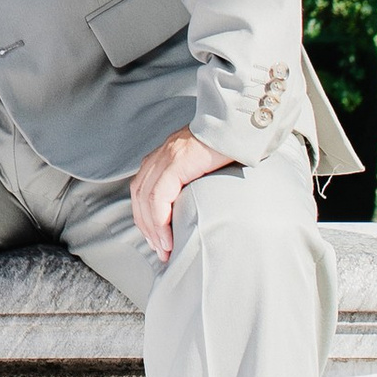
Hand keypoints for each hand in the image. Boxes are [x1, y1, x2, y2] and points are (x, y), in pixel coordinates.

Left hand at [132, 125, 232, 262]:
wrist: (238, 126)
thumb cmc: (227, 148)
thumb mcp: (201, 165)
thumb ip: (190, 179)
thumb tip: (191, 206)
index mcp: (162, 157)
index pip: (142, 191)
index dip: (145, 218)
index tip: (156, 240)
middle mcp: (159, 156)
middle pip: (139, 197)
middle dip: (146, 227)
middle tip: (158, 250)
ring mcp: (166, 157)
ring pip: (146, 200)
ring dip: (152, 229)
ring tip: (164, 250)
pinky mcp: (177, 162)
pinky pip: (159, 197)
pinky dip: (160, 220)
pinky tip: (167, 238)